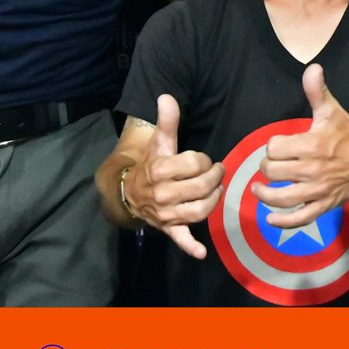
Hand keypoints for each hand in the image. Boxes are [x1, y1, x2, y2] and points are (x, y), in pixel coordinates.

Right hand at [125, 94, 223, 258]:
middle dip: (215, 178)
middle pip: (201, 187)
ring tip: (217, 191)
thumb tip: (166, 96)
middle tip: (219, 173)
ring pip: (199, 210)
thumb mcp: (159, 142)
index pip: (195, 163)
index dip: (204, 160)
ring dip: (213, 201)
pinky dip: (191, 246)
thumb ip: (166, 121)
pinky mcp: (169, 228)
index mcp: (160, 169)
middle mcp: (162, 193)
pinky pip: (180, 239)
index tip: (203, 160)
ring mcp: (166, 213)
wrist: (129, 193)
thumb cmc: (151, 164)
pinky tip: (202, 252)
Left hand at [255, 64, 348, 228]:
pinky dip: (283, 221)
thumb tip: (312, 68)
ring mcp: (317, 190)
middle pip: (273, 171)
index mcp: (312, 145)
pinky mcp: (323, 205)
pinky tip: (270, 219)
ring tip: (258, 189)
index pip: (275, 148)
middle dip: (267, 167)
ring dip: (265, 195)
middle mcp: (312, 170)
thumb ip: (318, 91)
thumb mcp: (333, 111)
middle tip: (270, 165)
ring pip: (282, 198)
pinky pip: (300, 218)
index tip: (278, 146)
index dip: (272, 146)